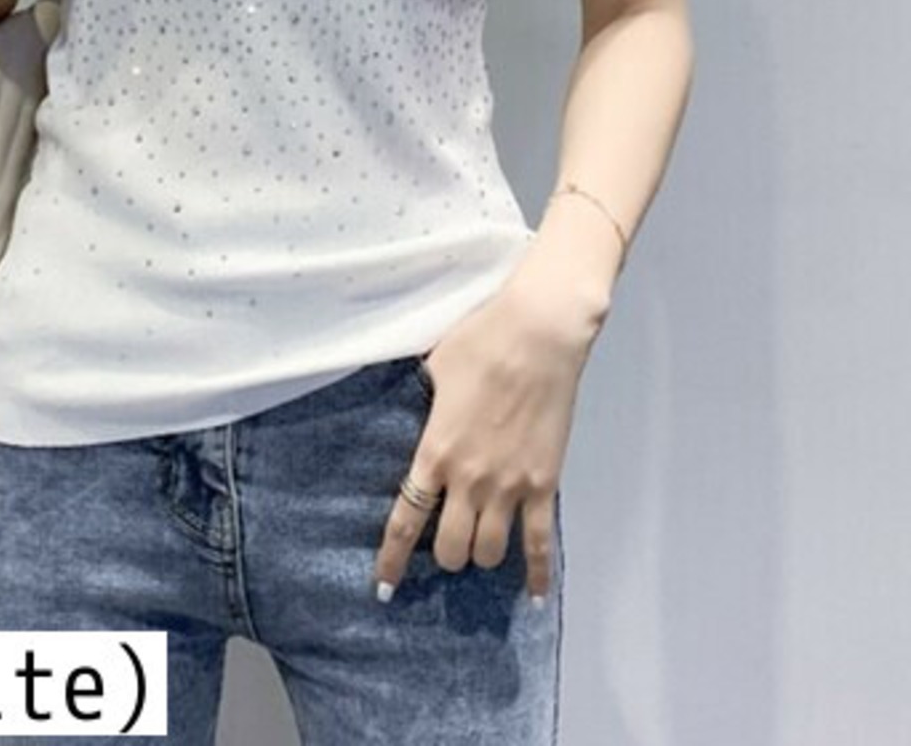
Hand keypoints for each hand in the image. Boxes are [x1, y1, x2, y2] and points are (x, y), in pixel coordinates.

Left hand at [372, 277, 604, 603]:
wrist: (538, 332)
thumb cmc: (480, 340)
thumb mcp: (434, 369)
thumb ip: (423, 402)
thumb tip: (418, 408)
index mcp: (435, 452)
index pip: (406, 520)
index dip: (393, 560)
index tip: (384, 586)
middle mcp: (469, 479)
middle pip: (450, 549)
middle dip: (445, 554)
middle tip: (447, 539)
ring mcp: (510, 485)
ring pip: (489, 552)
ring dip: (482, 553)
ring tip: (482, 540)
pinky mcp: (545, 483)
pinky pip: (540, 542)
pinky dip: (538, 573)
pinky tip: (535, 595)